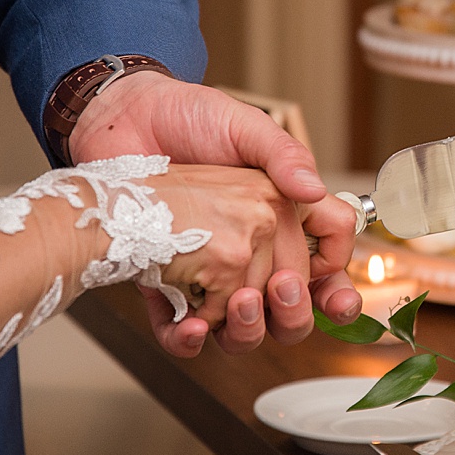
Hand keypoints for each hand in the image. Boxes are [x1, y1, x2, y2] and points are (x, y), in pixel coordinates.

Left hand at [71, 74, 359, 355]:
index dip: (337, 281)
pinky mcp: (168, 284)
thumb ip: (283, 155)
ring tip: (236, 306)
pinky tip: (189, 325)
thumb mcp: (242, 125)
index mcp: (282, 212)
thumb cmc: (184, 115)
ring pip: (247, 327)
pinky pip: (184, 331)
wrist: (118, 121)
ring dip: (249, 330)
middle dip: (296, 312)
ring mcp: (212, 270)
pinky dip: (188, 339)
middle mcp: (253, 248)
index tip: (330, 288)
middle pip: (294, 303)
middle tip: (280, 291)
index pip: (327, 256)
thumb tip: (314, 188)